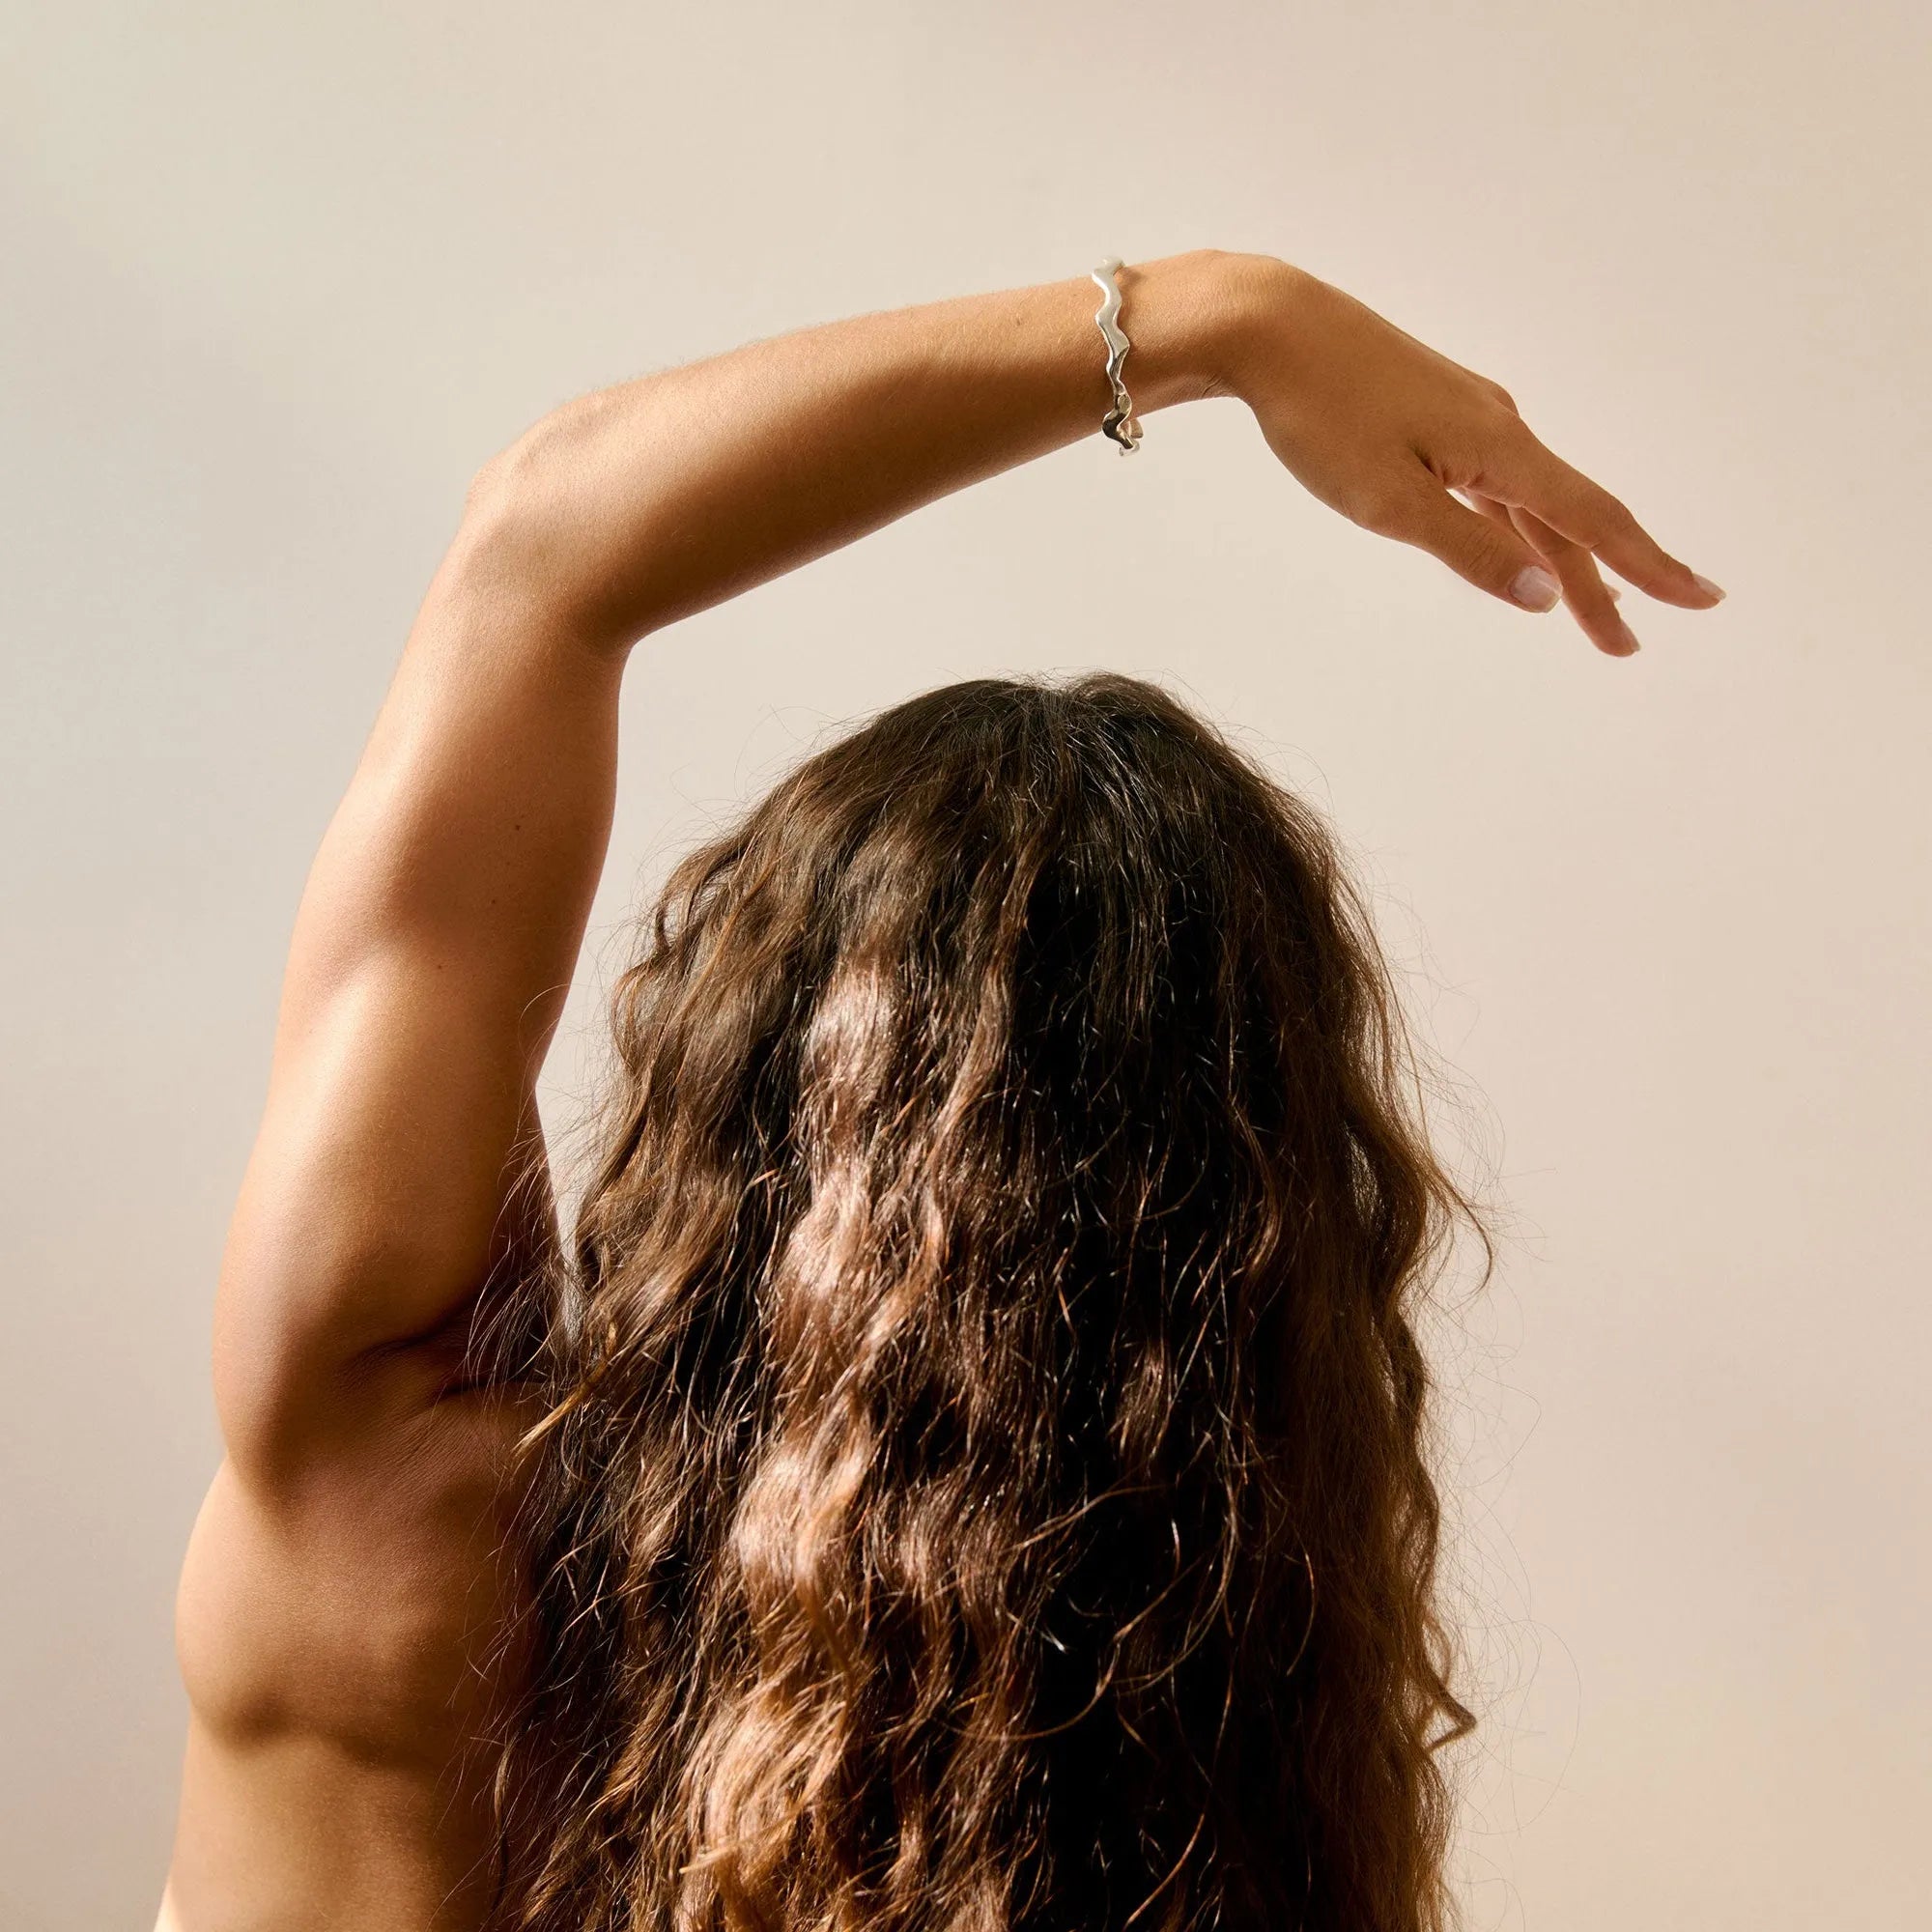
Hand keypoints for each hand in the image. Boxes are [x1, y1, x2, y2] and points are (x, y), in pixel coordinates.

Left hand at [1226, 259, 1724, 654]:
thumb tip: (1546, 593)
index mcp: (1500, 451)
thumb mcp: (1391, 504)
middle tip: (1627, 645)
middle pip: (1566, 522)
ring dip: (1559, 558)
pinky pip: (1493, 482)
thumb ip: (1471, 552)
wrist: (1270, 326)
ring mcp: (1467, 417)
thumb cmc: (1322, 412)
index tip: (1700, 598)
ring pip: (1528, 503)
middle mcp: (1499, 428)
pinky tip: (1516, 542)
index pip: (1593, 522)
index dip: (1648, 567)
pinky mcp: (1433, 413)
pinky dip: (1515, 524)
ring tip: (1587, 610)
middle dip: (1603, 585)